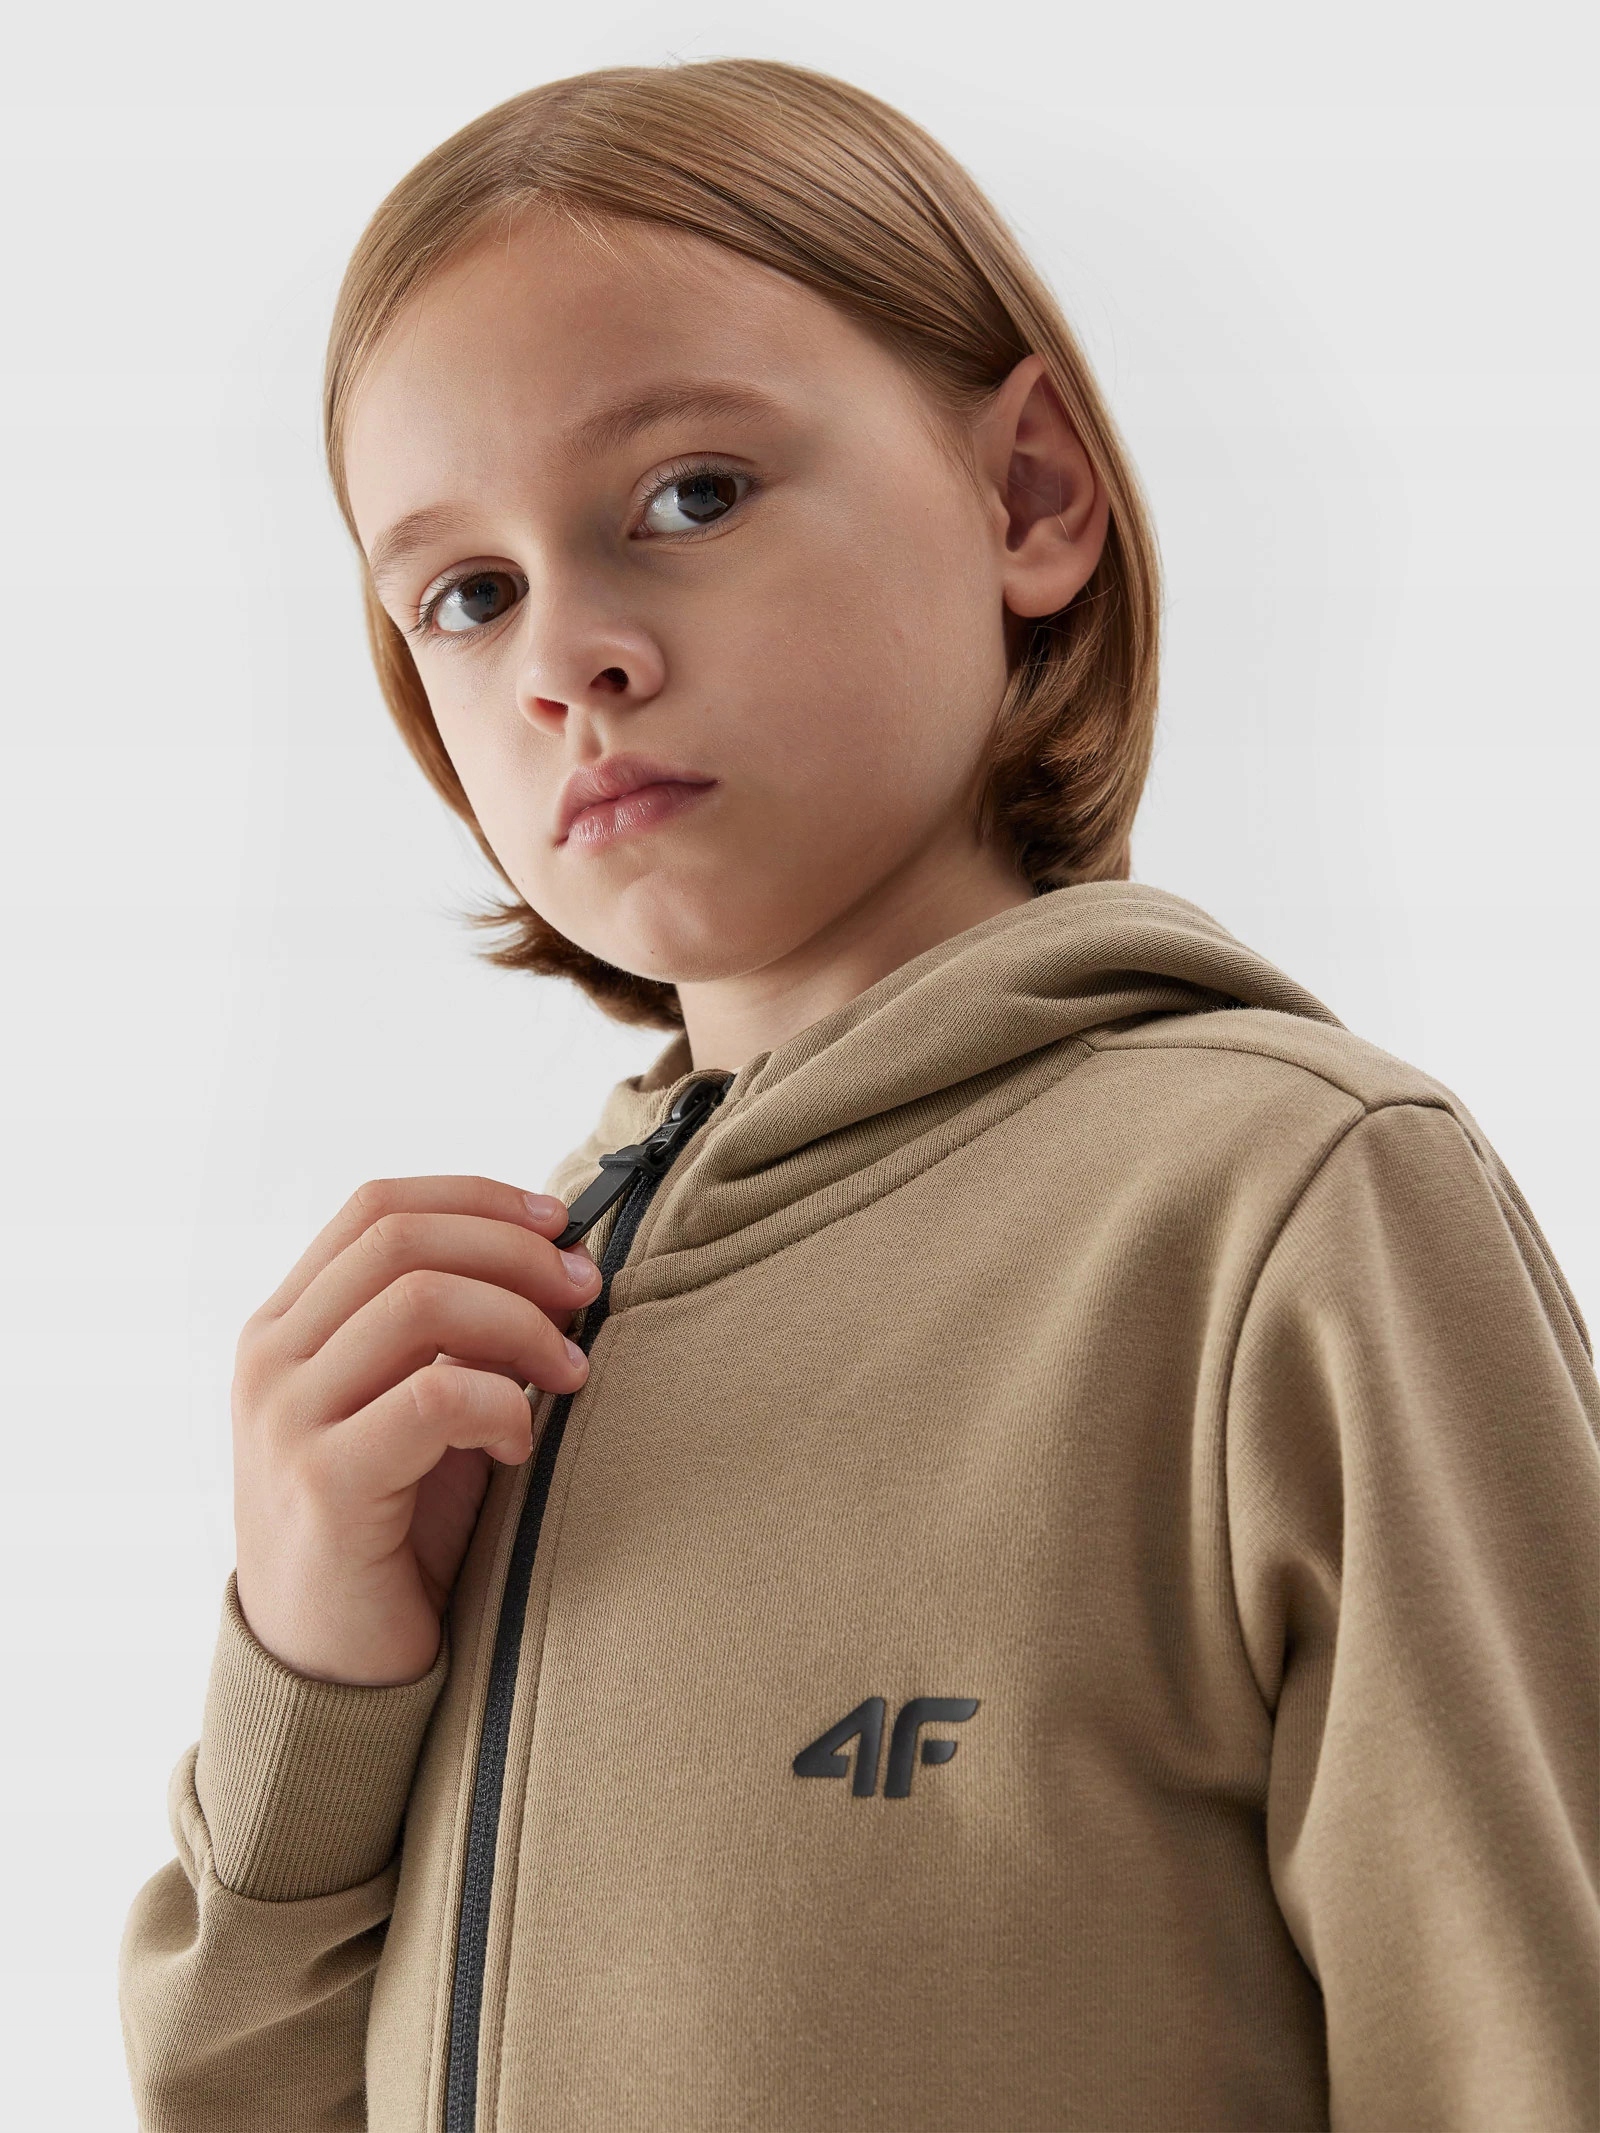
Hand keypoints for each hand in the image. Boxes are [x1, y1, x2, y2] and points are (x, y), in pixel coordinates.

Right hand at [230, 1177, 600, 1685]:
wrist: (332, 1668)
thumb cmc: (394, 1528)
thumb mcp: (417, 1405)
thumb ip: (455, 1332)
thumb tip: (558, 1257)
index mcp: (286, 1325)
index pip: (378, 1206)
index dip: (480, 1199)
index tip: (559, 1224)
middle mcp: (270, 1360)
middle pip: (403, 1239)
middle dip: (517, 1253)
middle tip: (586, 1293)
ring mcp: (285, 1420)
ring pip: (422, 1301)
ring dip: (522, 1323)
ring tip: (569, 1372)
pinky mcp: (323, 1485)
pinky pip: (435, 1396)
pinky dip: (502, 1403)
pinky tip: (521, 1444)